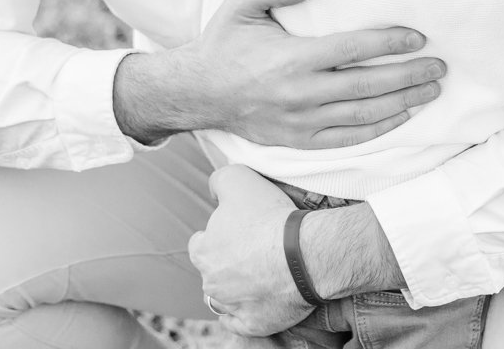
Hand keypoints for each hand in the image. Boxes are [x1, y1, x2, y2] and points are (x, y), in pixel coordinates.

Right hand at [116, 0, 445, 146]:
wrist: (197, 93)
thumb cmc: (224, 43)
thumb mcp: (241, 3)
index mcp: (291, 59)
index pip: (352, 50)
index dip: (389, 43)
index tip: (417, 37)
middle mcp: (300, 94)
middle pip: (367, 87)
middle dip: (409, 76)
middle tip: (440, 67)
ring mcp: (300, 122)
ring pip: (363, 116)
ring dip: (402, 103)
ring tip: (431, 90)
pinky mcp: (299, 141)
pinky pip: (347, 139)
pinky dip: (378, 130)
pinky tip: (401, 117)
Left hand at [190, 165, 310, 338]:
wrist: (303, 254)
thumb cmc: (269, 217)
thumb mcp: (238, 178)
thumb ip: (219, 181)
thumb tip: (213, 189)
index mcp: (203, 251)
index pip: (200, 243)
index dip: (218, 235)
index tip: (239, 231)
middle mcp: (211, 283)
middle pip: (213, 272)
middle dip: (227, 263)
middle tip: (254, 251)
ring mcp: (232, 307)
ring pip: (224, 299)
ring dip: (234, 290)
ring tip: (258, 277)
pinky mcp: (253, 325)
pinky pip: (240, 323)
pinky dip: (246, 313)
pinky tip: (257, 300)